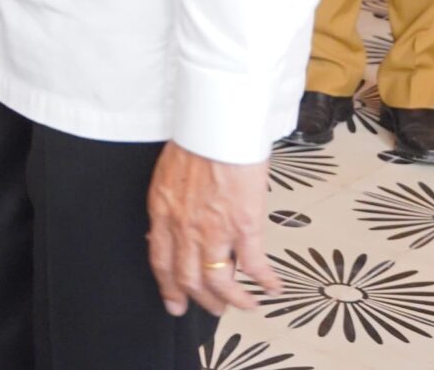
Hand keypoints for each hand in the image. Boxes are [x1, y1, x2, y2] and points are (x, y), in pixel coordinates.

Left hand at [145, 145, 281, 321]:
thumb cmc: (197, 139)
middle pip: (189, 278)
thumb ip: (170, 204)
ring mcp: (213, 228)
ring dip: (234, 299)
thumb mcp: (168, 175)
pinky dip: (264, 280)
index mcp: (163, 211)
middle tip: (214, 309)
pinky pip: (254, 264)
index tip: (175, 303)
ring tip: (245, 304)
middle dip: (202, 300)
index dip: (168, 287)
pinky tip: (272, 287)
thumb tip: (173, 223)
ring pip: (219, 280)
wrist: (217, 123)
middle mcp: (184, 227)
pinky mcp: (243, 224)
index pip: (161, 261)